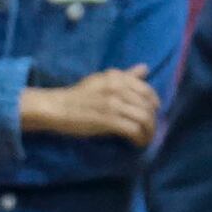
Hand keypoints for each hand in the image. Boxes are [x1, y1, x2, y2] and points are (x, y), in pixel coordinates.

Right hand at [21, 66, 164, 141]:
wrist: (57, 107)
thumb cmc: (78, 96)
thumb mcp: (102, 80)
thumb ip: (124, 75)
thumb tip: (145, 68)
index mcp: (116, 77)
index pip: (146, 90)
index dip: (154, 104)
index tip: (153, 114)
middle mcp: (117, 87)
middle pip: (147, 106)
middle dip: (152, 121)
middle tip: (149, 131)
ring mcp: (113, 104)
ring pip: (144, 119)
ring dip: (149, 132)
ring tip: (145, 139)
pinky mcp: (108, 120)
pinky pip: (134, 130)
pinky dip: (139, 139)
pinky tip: (137, 144)